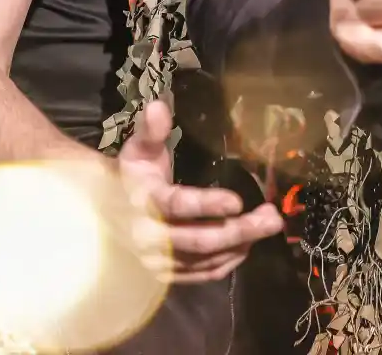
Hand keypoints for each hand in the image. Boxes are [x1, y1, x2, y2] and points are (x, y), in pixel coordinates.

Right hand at [118, 100, 282, 282]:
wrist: (110, 211)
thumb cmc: (134, 175)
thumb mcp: (140, 149)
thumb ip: (151, 130)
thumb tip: (158, 106)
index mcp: (143, 202)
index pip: (176, 205)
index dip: (206, 205)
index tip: (237, 201)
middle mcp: (149, 236)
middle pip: (198, 240)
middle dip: (239, 230)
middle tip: (271, 218)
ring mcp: (158, 260)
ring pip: (204, 259)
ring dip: (240, 244)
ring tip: (267, 224)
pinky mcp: (168, 274)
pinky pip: (202, 274)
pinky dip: (228, 262)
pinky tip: (248, 245)